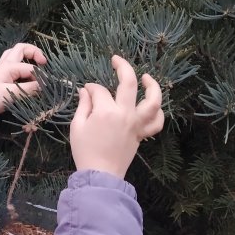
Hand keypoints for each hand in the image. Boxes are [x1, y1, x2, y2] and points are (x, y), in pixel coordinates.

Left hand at [0, 43, 46, 128]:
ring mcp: (1, 70)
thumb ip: (29, 89)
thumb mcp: (10, 94)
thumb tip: (46, 85)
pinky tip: (26, 78)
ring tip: (36, 67)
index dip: (42, 76)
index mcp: (8, 66)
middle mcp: (5, 64)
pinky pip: (13, 66)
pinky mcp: (0, 78)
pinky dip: (21, 67)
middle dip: (34, 52)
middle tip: (44, 63)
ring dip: (27, 58)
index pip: (31, 68)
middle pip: (21, 49)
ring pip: (15, 56)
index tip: (51, 86)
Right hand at [70, 55, 164, 179]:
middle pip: (129, 82)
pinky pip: (156, 122)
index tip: (86, 91)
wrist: (100, 174)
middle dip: (122, 66)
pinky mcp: (141, 134)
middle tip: (116, 60)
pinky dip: (158, 112)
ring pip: (153, 100)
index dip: (91, 88)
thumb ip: (84, 106)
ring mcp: (136, 124)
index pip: (99, 90)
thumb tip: (86, 91)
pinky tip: (153, 105)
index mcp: (106, 111)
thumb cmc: (85, 151)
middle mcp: (125, 113)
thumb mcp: (77, 126)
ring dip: (152, 85)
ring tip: (145, 77)